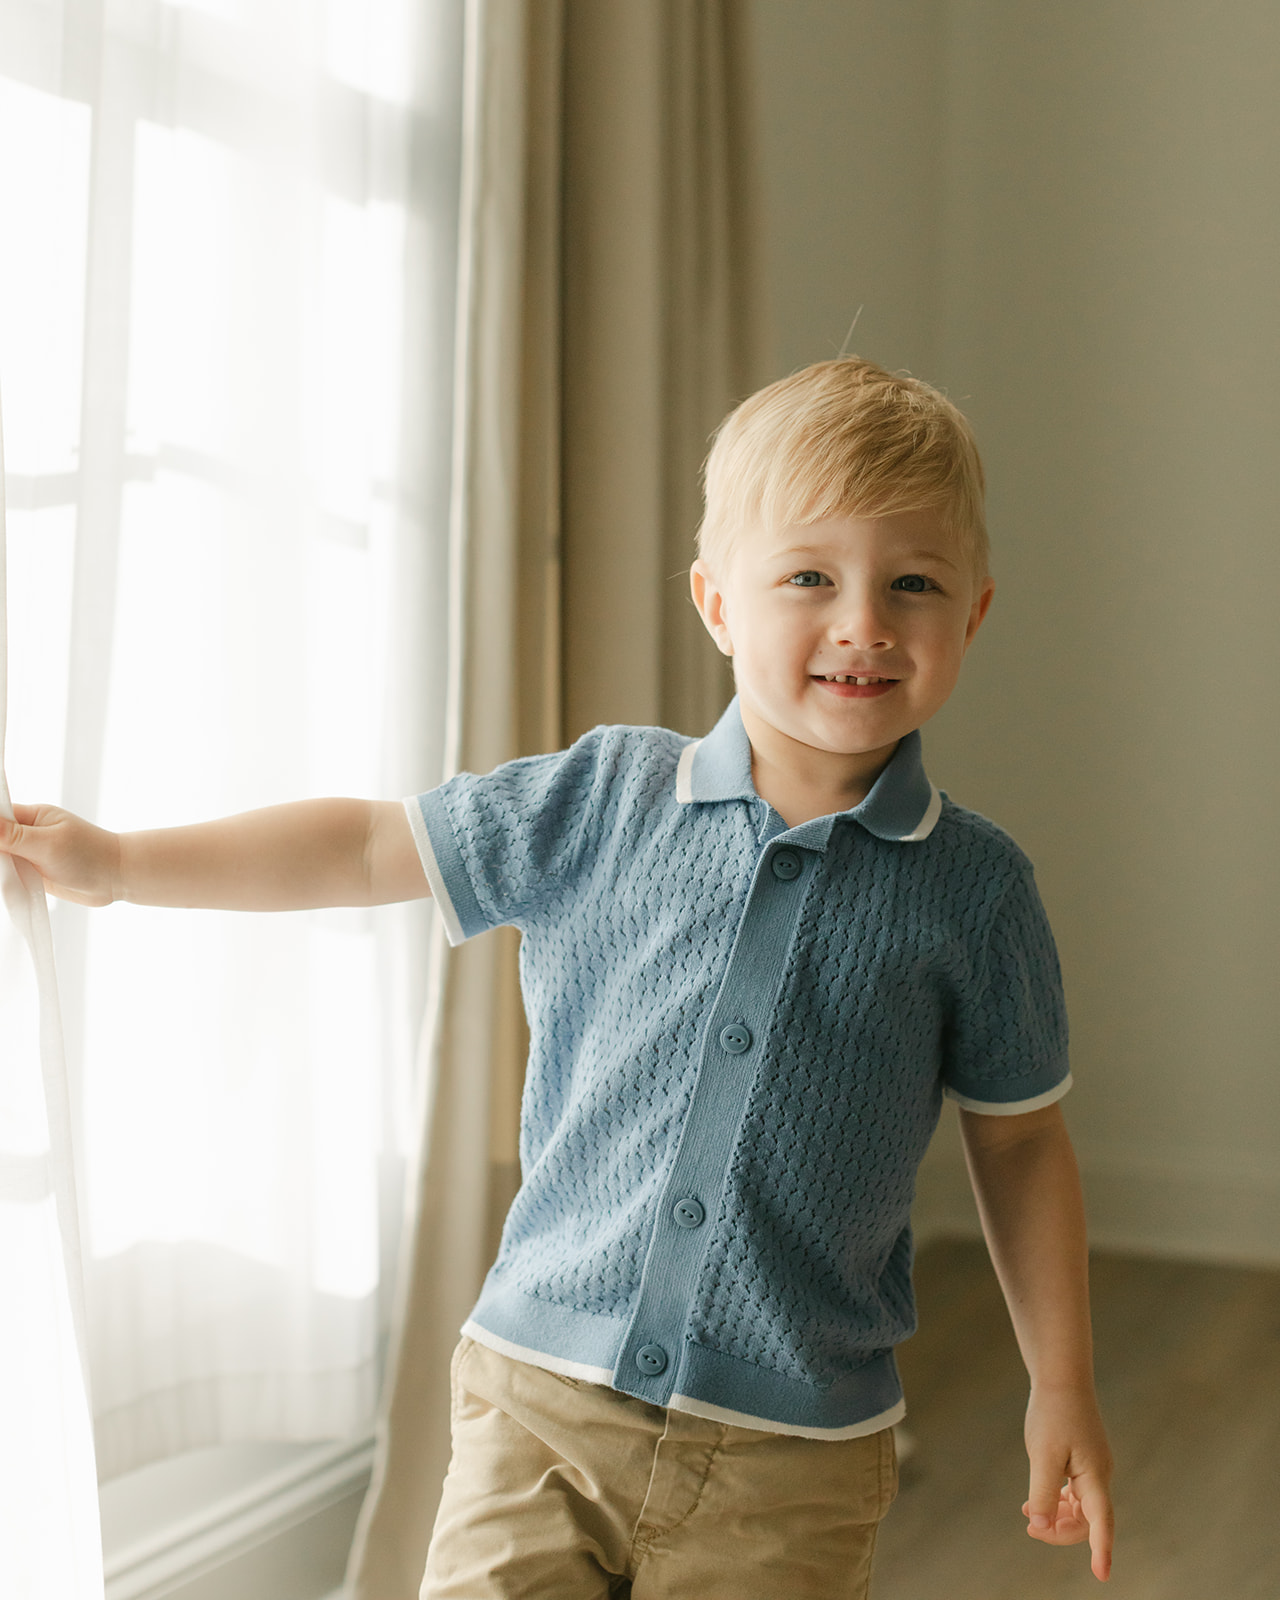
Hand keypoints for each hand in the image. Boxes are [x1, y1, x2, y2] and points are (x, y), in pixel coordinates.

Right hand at [0, 804, 120, 906]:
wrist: (116, 878)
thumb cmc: (90, 855)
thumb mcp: (47, 844)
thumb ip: (12, 836)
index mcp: (32, 816)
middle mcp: (28, 833)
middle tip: (2, 863)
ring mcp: (31, 853)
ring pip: (1, 858)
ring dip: (0, 868)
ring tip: (6, 875)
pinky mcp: (34, 872)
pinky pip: (9, 875)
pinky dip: (4, 880)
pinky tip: (5, 885)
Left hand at [1023, 1384, 1114, 1580]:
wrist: (1062, 1378)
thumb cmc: (1053, 1413)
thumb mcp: (1043, 1454)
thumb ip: (1043, 1490)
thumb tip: (1042, 1525)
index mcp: (1095, 1476)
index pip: (1101, 1522)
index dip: (1101, 1550)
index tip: (1101, 1575)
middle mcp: (1099, 1475)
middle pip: (1087, 1520)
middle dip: (1060, 1531)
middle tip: (1031, 1528)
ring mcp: (1092, 1468)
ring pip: (1080, 1508)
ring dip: (1057, 1517)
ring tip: (1030, 1517)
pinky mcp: (1083, 1460)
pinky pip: (1074, 1493)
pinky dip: (1057, 1501)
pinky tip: (1035, 1503)